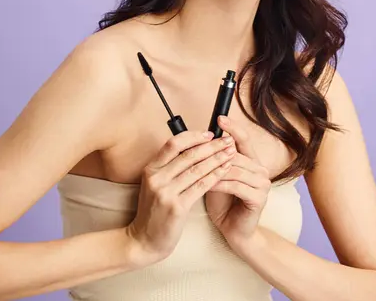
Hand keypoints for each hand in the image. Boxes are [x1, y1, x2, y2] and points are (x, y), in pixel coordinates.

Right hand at [125, 129, 236, 265]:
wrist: (144, 240)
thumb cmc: (154, 210)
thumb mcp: (155, 184)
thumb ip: (169, 167)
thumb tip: (193, 147)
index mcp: (151, 169)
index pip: (173, 144)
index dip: (193, 136)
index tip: (210, 134)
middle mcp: (157, 178)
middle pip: (188, 155)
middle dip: (211, 146)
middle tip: (227, 140)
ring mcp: (166, 193)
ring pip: (197, 170)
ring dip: (217, 159)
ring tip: (231, 153)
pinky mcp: (177, 207)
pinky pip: (200, 187)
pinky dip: (215, 176)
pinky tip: (225, 170)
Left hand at [204, 115, 271, 253]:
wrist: (233, 231)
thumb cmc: (223, 202)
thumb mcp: (216, 174)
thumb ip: (215, 157)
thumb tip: (202, 136)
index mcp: (251, 160)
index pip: (243, 139)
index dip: (232, 128)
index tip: (220, 118)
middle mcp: (261, 169)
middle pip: (236, 153)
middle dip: (214, 152)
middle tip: (196, 149)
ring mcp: (262, 184)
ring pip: (234, 168)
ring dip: (213, 168)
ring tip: (196, 168)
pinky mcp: (259, 198)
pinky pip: (236, 185)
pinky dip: (219, 184)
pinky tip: (206, 184)